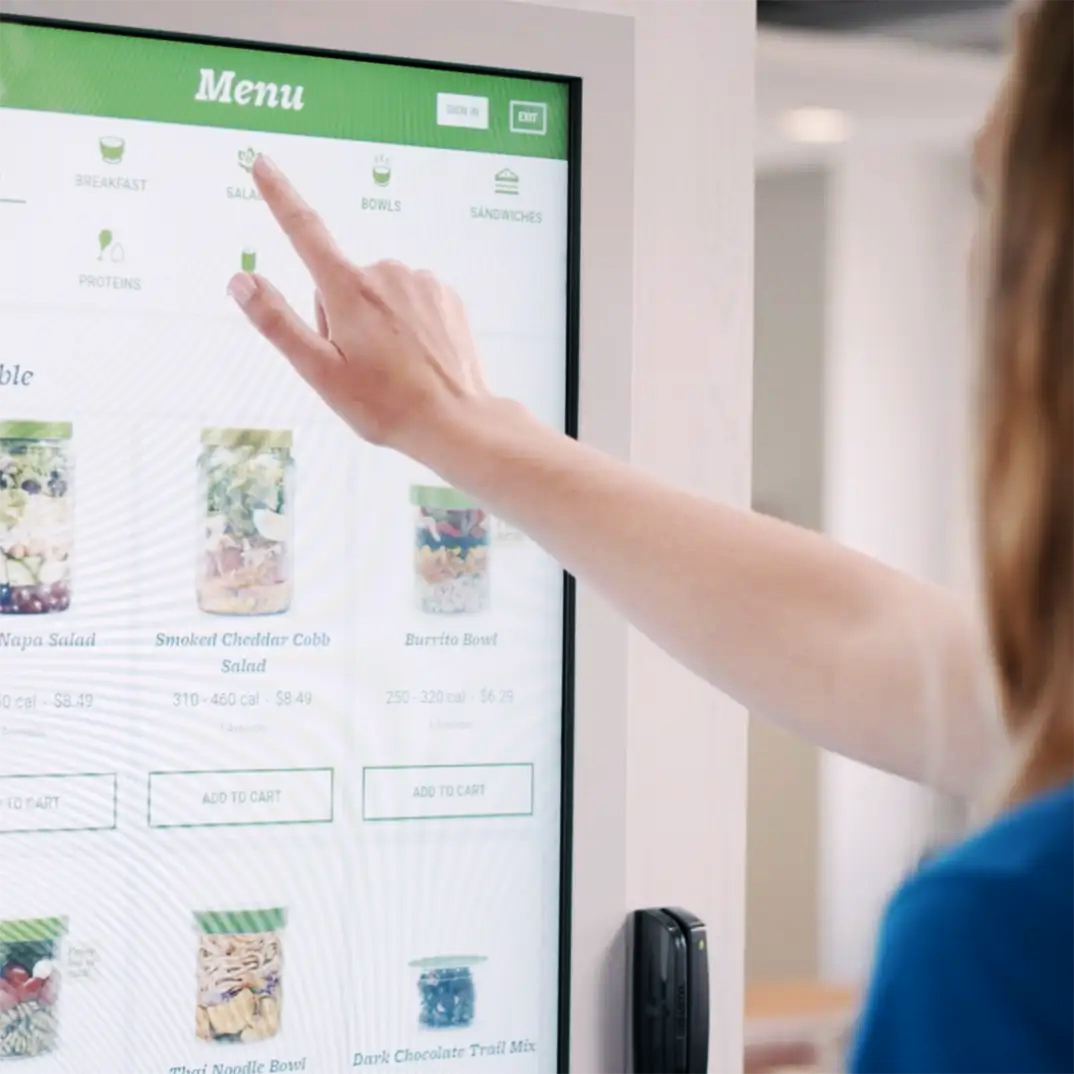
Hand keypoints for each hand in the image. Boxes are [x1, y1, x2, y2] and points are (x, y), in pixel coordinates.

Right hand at [227, 155, 488, 455]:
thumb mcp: (320, 371)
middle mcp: (385, 272)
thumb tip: (240, 280)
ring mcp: (419, 281)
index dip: (280, 196)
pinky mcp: (446, 295)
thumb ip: (277, 322)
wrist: (456, 421)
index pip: (304, 231)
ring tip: (391, 368)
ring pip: (377, 295)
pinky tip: (416, 358)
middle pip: (340, 284)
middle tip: (358, 364)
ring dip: (375, 324)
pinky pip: (409, 300)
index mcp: (348, 290)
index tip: (261, 162)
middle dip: (339, 317)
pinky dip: (406, 324)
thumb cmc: (385, 404)